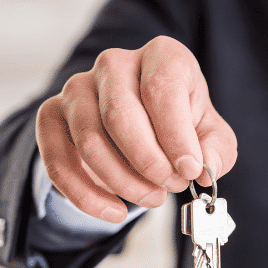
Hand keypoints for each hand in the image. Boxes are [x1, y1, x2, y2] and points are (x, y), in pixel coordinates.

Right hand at [36, 36, 237, 222]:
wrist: (141, 124)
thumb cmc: (180, 124)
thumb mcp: (210, 134)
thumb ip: (217, 150)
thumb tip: (205, 169)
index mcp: (161, 55)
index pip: (161, 89)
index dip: (176, 135)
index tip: (190, 170)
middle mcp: (115, 63)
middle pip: (121, 114)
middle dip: (149, 162)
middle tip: (171, 187)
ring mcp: (77, 87)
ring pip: (90, 141)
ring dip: (123, 181)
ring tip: (152, 197)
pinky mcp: (51, 115)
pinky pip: (57, 161)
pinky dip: (86, 196)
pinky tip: (114, 212)